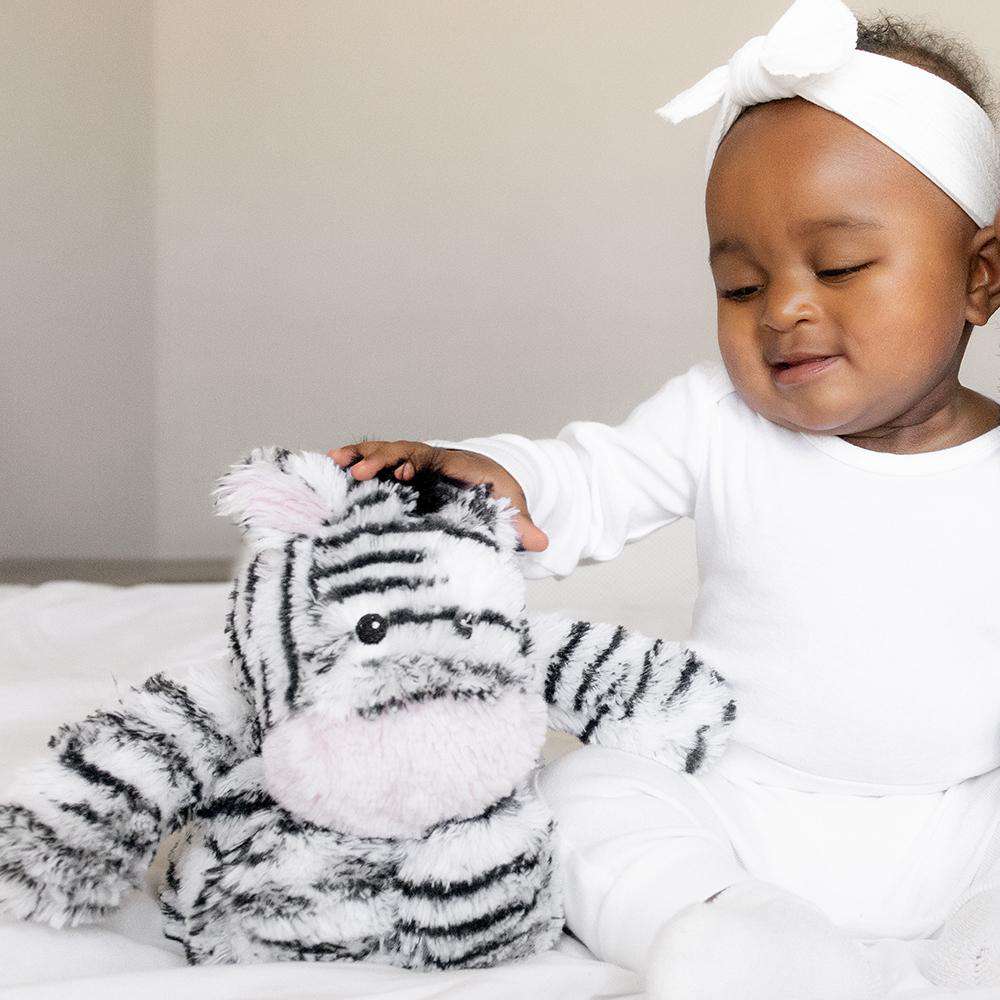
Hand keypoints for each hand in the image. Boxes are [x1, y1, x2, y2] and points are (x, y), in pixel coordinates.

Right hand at [327, 441, 548, 551]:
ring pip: (386, 451)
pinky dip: (356, 460)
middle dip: (382, 458)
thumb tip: (541, 543)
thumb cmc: (498, 493)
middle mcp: (432, 458)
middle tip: (359, 471)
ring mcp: (414, 463)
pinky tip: (334, 464)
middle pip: (403, 450)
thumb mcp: (512, 506)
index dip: (416, 464)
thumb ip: (522, 525)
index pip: (433, 460)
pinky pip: (377, 462)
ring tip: (335, 460)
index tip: (402, 474)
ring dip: (362, 454)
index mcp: (456, 465)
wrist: (489, 481)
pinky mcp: (402, 471)